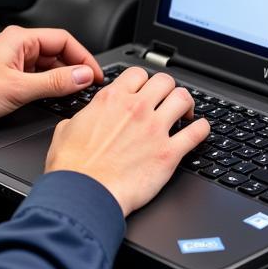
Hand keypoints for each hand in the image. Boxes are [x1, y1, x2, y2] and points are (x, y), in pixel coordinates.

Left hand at [0, 25, 103, 124]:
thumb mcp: (19, 89)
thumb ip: (54, 82)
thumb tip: (82, 76)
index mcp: (21, 39)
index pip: (65, 40)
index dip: (84, 57)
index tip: (95, 75)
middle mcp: (17, 45)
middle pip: (57, 52)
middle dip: (74, 69)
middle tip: (87, 87)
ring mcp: (11, 58)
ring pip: (47, 64)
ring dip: (60, 78)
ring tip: (71, 94)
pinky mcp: (6, 72)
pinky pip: (35, 74)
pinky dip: (46, 84)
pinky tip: (51, 97)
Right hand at [44, 67, 210, 216]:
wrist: (84, 194)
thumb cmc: (73, 168)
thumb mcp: (65, 131)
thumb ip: (79, 119)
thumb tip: (79, 121)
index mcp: (112, 99)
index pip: (138, 74)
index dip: (143, 81)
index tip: (145, 90)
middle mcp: (136, 108)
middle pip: (165, 81)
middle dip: (167, 89)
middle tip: (167, 100)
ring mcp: (155, 129)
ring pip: (183, 98)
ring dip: (186, 104)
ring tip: (185, 113)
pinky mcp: (169, 153)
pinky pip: (197, 132)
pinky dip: (202, 128)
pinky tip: (200, 130)